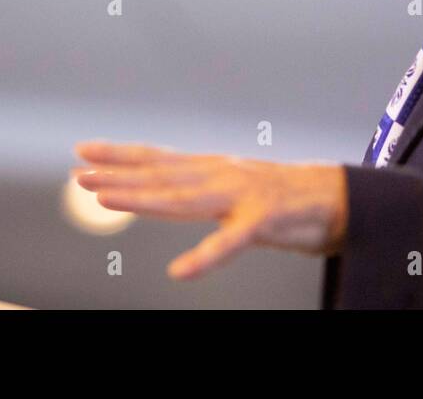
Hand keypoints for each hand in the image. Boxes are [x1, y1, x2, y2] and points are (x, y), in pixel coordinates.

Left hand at [72, 141, 348, 279]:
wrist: (343, 197)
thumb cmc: (287, 198)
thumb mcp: (236, 191)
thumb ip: (202, 192)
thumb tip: (167, 189)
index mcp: (215, 168)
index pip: (159, 159)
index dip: (121, 154)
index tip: (84, 150)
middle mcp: (223, 174)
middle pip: (162, 174)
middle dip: (119, 172)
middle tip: (79, 170)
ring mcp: (243, 195)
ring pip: (184, 198)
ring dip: (142, 198)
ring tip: (106, 197)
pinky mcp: (266, 220)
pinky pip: (231, 242)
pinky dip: (206, 256)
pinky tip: (181, 272)